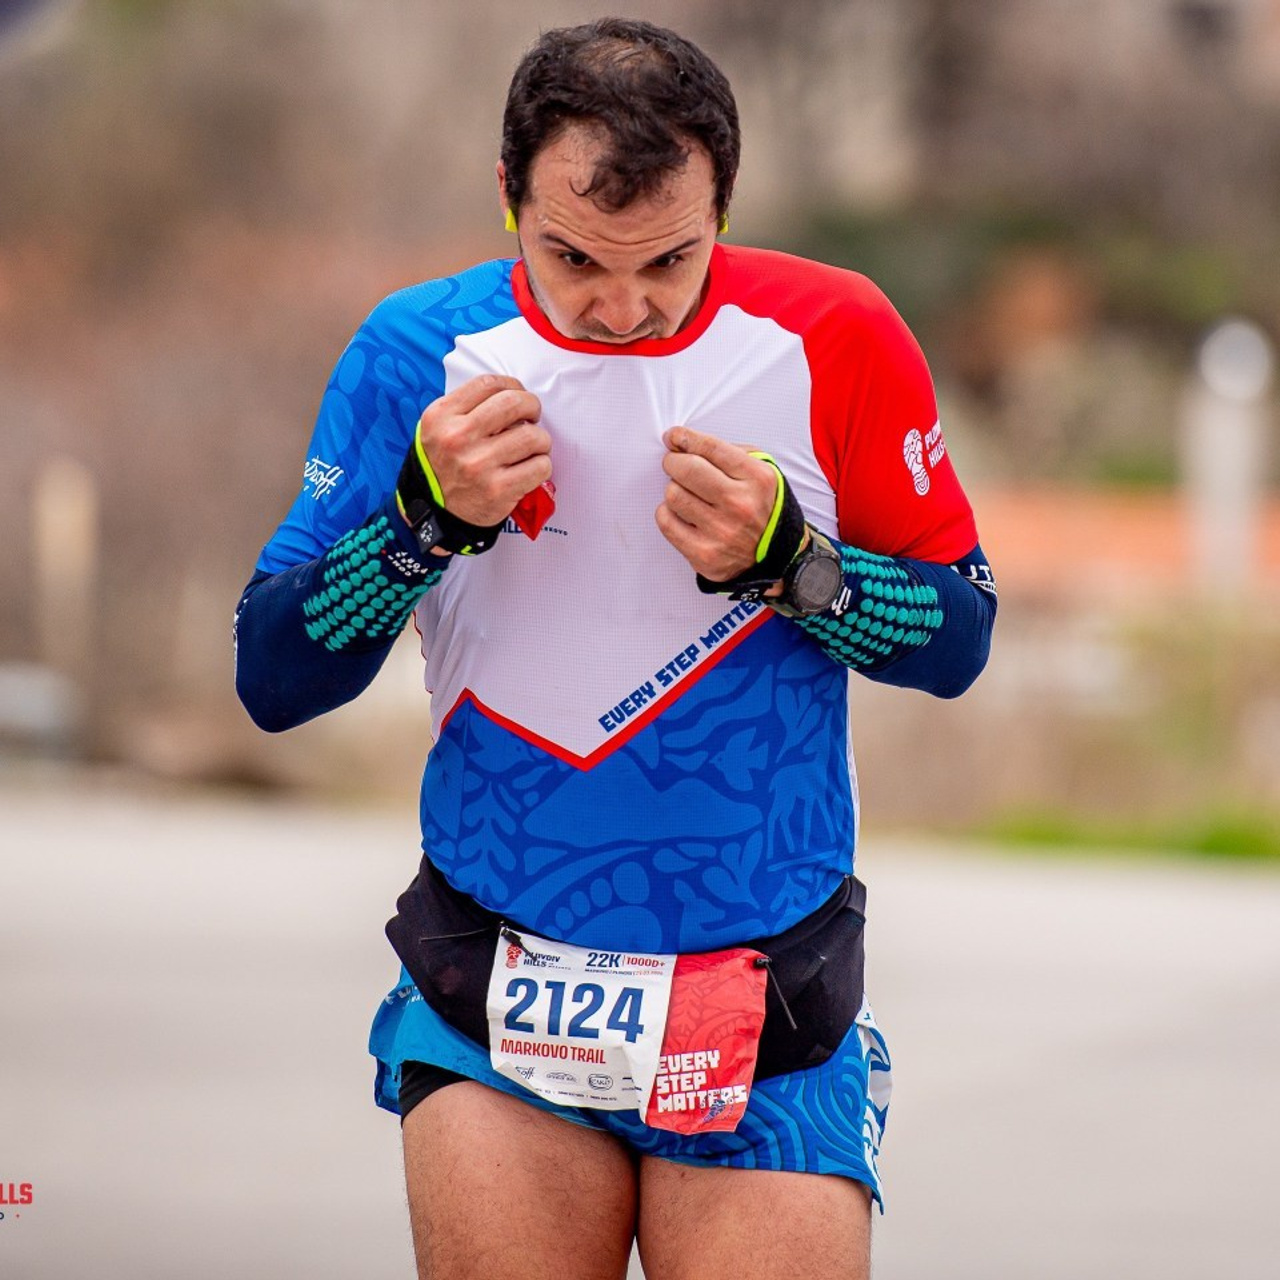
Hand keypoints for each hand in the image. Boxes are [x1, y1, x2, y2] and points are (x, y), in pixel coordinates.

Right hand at [416, 375, 550, 526]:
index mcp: (441, 416)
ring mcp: (479, 465)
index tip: (519, 395)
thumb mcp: (438, 428)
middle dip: (532, 406)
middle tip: (532, 417)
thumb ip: (468, 407)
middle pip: (514, 403)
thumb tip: (514, 394)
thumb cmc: (443, 465)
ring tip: (532, 448)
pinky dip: (542, 466)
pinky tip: (529, 469)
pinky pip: (540, 466)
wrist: (434, 511)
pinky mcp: (498, 490)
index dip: (513, 385)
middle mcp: (458, 438)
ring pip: (533, 436)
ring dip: (541, 440)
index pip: (489, 384)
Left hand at [655, 427, 782, 582]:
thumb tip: (682, 441)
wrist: (774, 554)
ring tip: (686, 494)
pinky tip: (683, 514)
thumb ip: (727, 452)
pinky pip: (666, 522)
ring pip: (673, 494)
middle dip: (674, 461)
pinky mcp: (703, 554)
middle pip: (687, 468)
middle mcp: (740, 505)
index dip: (684, 437)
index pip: (710, 447)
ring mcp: (721, 532)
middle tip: (675, 464)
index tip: (673, 437)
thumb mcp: (760, 471)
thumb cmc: (759, 507)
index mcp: (757, 478)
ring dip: (674, 490)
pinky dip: (668, 514)